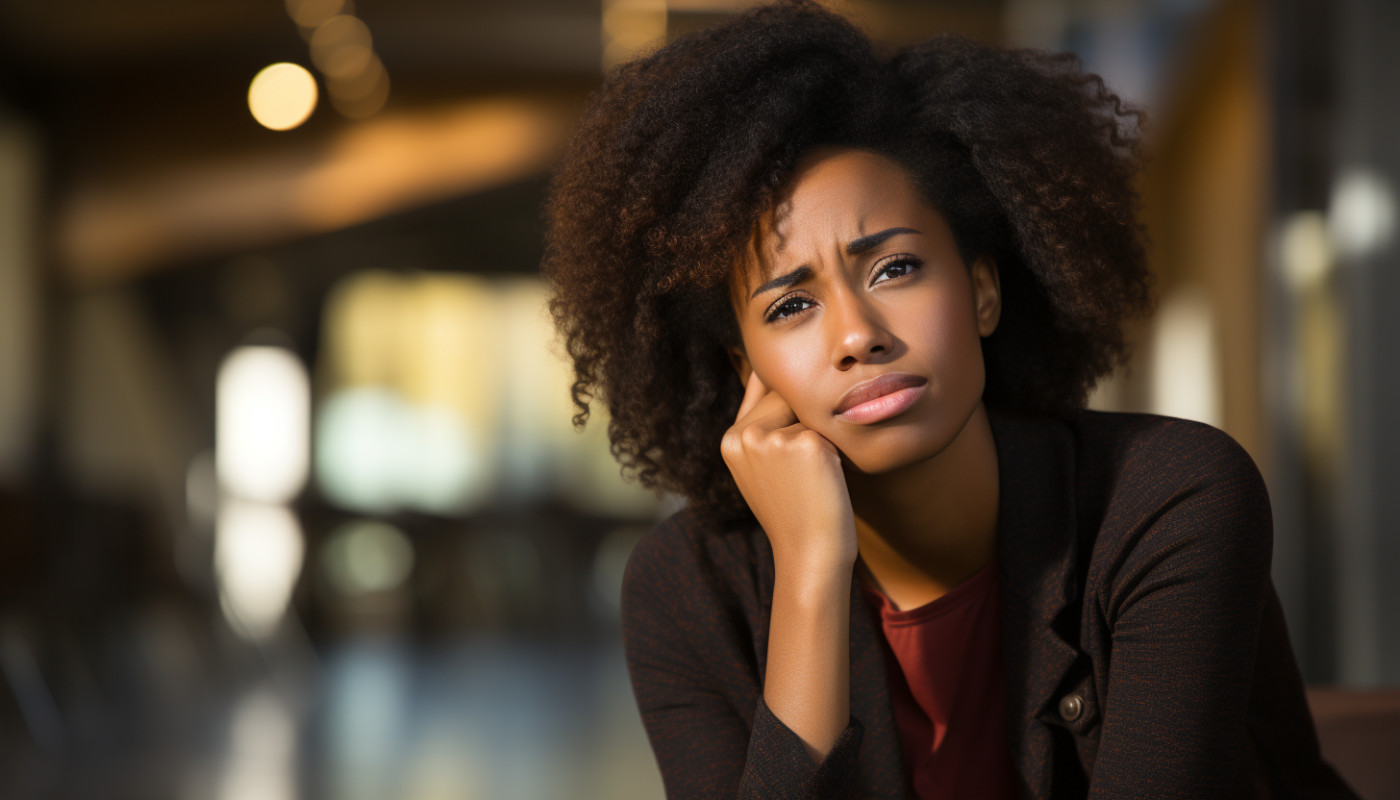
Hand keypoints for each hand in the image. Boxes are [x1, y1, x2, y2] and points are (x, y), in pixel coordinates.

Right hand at [720, 370, 857, 575]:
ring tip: (813, 476)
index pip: (762, 389)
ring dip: (821, 436)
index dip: (784, 399)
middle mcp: (744, 435)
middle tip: (805, 470)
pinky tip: (826, 480)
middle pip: (788, 395)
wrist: (809, 554)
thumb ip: (762, 426)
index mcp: (729, 439)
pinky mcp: (804, 444)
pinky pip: (830, 431)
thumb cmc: (792, 511)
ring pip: (810, 412)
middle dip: (804, 421)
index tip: (796, 437)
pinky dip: (836, 452)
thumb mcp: (762, 467)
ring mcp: (772, 438)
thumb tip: (769, 375)